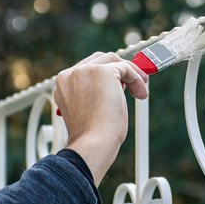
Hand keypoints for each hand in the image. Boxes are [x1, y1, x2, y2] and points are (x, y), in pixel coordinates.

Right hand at [54, 52, 147, 185]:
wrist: (93, 144)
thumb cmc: (94, 135)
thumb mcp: (91, 109)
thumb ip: (97, 92)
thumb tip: (119, 84)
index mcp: (64, 84)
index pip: (87, 69)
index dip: (107, 74)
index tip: (122, 84)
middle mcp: (70, 75)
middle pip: (99, 59)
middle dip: (119, 68)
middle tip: (136, 81)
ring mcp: (84, 71)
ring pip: (113, 60)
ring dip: (130, 72)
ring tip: (140, 90)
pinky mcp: (102, 72)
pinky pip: (125, 68)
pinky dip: (136, 78)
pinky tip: (141, 93)